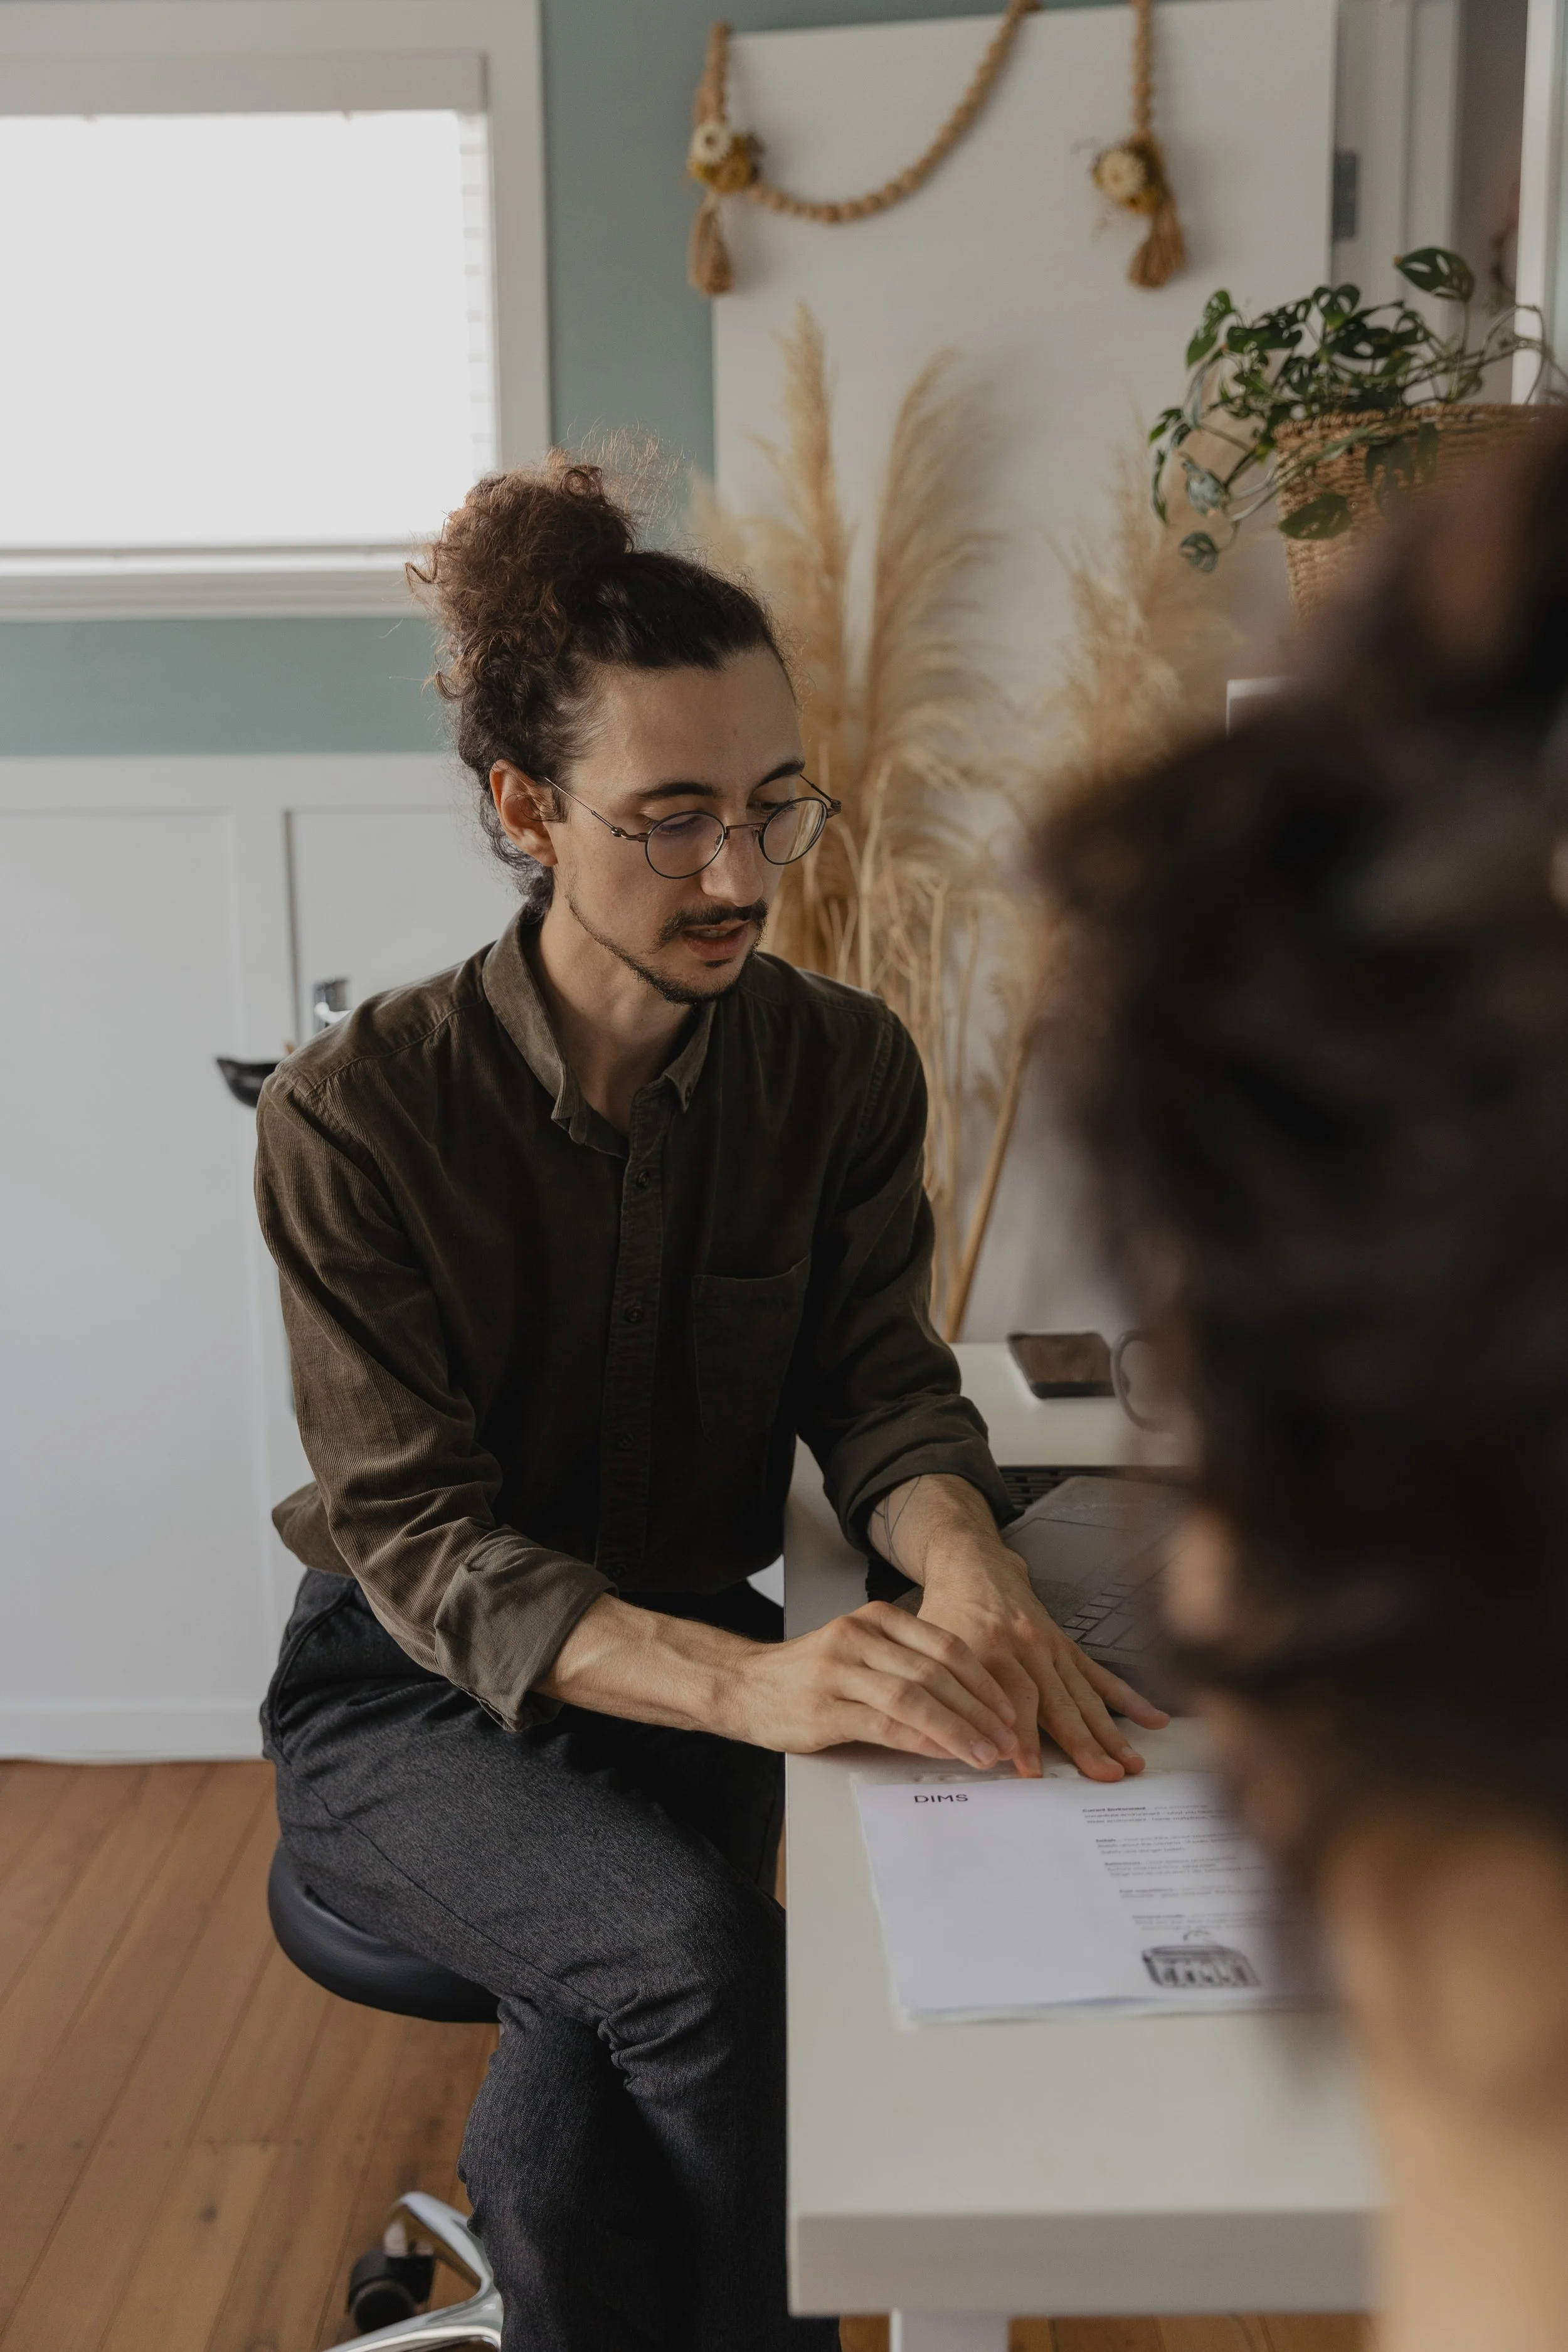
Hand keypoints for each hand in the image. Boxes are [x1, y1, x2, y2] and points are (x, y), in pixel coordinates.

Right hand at [721, 1603, 1020, 1767]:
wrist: (742, 1685)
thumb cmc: (806, 1675)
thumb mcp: (860, 1652)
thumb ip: (906, 1667)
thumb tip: (967, 1704)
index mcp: (875, 1618)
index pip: (946, 1646)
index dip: (984, 1681)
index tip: (1009, 1709)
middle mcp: (859, 1636)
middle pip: (937, 1672)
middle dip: (981, 1710)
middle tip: (1008, 1738)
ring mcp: (840, 1671)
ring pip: (916, 1697)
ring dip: (959, 1729)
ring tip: (986, 1753)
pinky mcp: (825, 1709)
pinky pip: (885, 1723)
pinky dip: (921, 1739)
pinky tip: (945, 1752)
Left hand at [916, 1552, 1167, 1781]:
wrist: (973, 1565)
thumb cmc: (948, 1612)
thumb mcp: (929, 1646)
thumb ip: (943, 1691)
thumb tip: (950, 1742)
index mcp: (987, 1649)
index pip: (1011, 1698)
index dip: (1023, 1736)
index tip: (1032, 1770)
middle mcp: (1024, 1648)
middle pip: (1057, 1701)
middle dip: (1082, 1742)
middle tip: (1103, 1774)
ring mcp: (1050, 1648)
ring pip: (1084, 1695)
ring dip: (1109, 1731)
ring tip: (1130, 1764)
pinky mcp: (1066, 1646)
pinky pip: (1099, 1675)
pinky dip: (1128, 1698)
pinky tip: (1153, 1719)